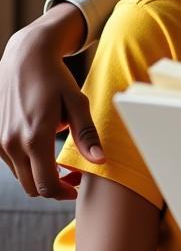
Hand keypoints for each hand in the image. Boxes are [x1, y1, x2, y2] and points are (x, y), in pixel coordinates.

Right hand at [0, 2, 101, 198]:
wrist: (25, 58)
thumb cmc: (55, 79)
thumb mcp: (77, 103)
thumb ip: (87, 135)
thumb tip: (99, 161)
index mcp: (34, 138)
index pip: (46, 185)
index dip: (64, 192)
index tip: (77, 187)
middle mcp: (11, 144)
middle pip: (31, 187)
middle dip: (52, 187)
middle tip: (71, 177)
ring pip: (20, 176)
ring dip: (39, 174)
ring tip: (58, 162)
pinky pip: (11, 162)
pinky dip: (27, 163)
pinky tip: (42, 148)